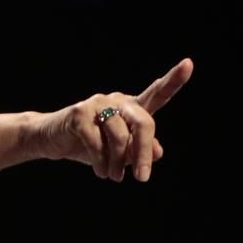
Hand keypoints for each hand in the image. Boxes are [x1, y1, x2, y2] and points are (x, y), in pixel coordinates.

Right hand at [33, 57, 193, 182]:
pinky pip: (97, 143)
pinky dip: (101, 163)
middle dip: (143, 153)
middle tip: (142, 179)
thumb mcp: (119, 154)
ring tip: (113, 177)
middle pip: (143, 123)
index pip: (157, 94)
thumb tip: (157, 152)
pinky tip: (100, 171)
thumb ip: (139, 151)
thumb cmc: (91, 146)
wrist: (53, 141)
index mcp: (131, 108)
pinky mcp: (79, 114)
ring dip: (118, 164)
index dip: (173, 80)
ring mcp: (98, 103)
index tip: (189, 64)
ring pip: (120, 138)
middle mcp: (117, 100)